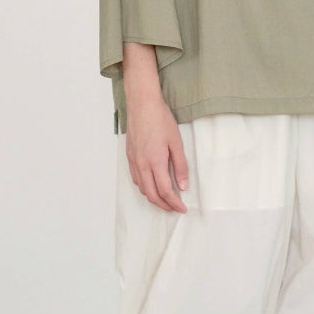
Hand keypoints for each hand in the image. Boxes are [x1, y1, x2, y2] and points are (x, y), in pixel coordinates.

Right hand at [126, 95, 188, 212]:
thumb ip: (180, 166)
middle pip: (151, 194)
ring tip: (165, 199)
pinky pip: (136, 179)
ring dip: (153, 198)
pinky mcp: (130, 156)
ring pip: (142, 188)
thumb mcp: (176, 142)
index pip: (165, 191)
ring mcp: (134, 161)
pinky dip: (144, 187)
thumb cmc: (160, 119)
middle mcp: (142, 164)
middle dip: (164, 205)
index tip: (182, 208)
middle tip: (175, 208)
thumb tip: (183, 186)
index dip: (174, 203)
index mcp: (155, 162)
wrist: (142, 105)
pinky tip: (152, 185)